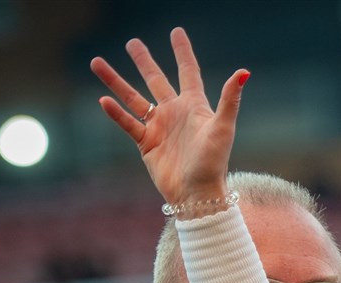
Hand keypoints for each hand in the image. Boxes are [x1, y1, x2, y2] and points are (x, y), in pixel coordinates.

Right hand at [91, 28, 247, 207]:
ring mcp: (159, 127)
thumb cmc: (214, 162)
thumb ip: (230, 99)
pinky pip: (128, 123)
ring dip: (115, 81)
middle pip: (156, 80)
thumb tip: (244, 71)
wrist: (197, 193)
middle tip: (132, 42)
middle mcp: (175, 113)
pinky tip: (103, 100)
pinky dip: (116, 113)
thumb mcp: (223, 127)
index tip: (176, 32)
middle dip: (144, 61)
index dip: (182, 52)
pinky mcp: (146, 144)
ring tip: (96, 62)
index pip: (188, 72)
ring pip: (133, 97)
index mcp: (194, 106)